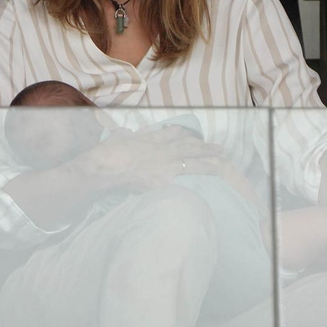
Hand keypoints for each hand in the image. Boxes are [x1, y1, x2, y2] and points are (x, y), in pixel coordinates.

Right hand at [68, 126, 225, 194]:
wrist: (104, 168)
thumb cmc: (108, 151)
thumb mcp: (117, 137)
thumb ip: (124, 135)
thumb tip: (124, 133)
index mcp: (151, 139)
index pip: (172, 134)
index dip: (184, 134)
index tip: (193, 134)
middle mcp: (162, 152)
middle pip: (189, 148)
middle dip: (206, 149)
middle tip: (220, 149)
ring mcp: (163, 168)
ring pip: (191, 165)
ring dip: (208, 165)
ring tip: (221, 165)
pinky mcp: (160, 184)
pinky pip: (179, 186)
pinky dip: (190, 189)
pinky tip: (203, 193)